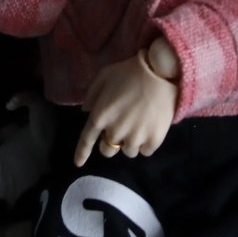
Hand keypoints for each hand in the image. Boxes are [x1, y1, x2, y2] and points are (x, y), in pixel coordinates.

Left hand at [74, 48, 177, 166]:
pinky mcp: (153, 141)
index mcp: (100, 116)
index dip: (81, 153)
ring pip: (128, 151)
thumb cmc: (129, 72)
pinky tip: (149, 127)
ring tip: (138, 124)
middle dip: (111, 141)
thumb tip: (86, 112)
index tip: (78, 164)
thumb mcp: (104, 77)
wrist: (160, 73)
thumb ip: (92, 96)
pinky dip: (146, 143)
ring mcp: (135, 138)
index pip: (86, 140)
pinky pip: (145, 151)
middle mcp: (115, 131)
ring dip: (130, 142)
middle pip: (108, 150)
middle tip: (121, 126)